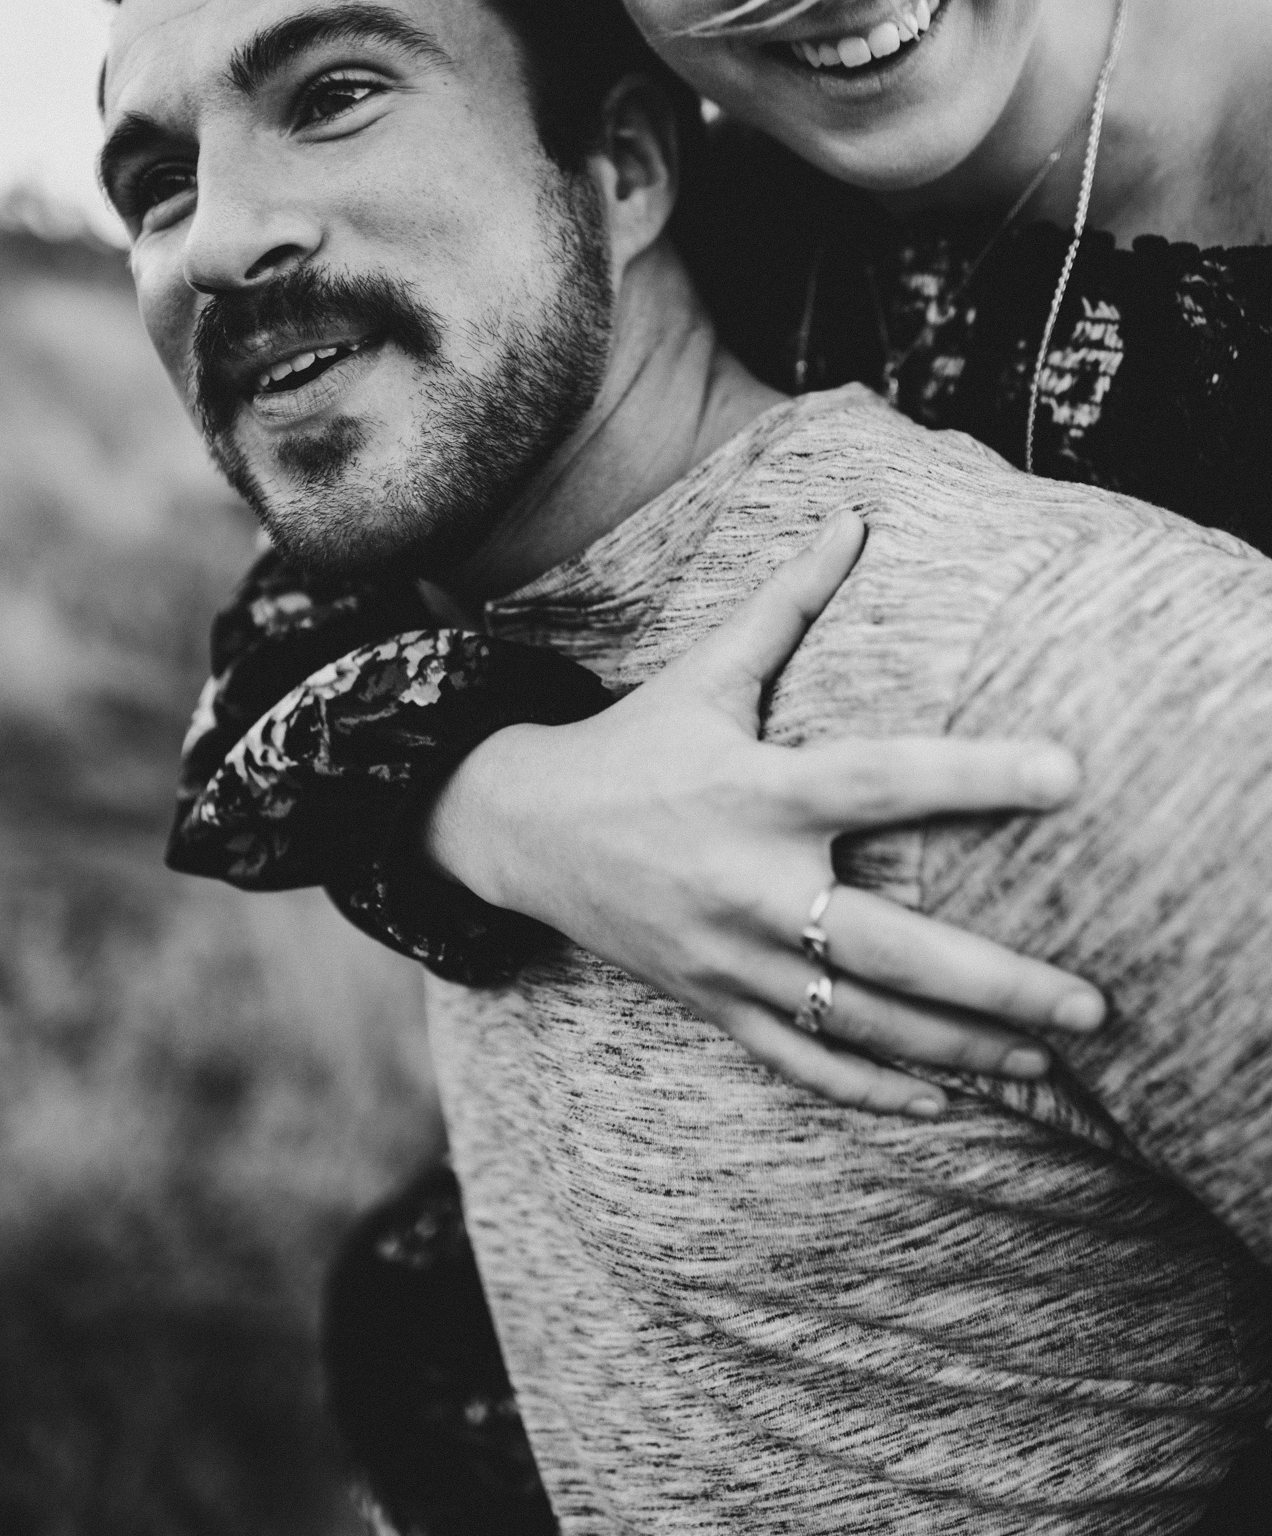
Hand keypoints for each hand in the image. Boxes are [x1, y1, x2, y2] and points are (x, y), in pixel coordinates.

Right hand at [426, 514, 1104, 1115]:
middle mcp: (748, 885)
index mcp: (756, 793)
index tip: (1068, 775)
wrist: (522, 830)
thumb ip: (786, 602)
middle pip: (889, 949)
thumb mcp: (705, 671)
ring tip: (1047, 1057)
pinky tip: (943, 1098)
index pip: (882, 782)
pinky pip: (802, 1062)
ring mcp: (730, 958)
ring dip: (961, 1047)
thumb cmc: (634, 743)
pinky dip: (871, 1088)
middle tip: (1092, 1005)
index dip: (977, 777)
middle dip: (997, 985)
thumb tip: (854, 516)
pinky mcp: (713, 1002)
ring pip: (861, 1021)